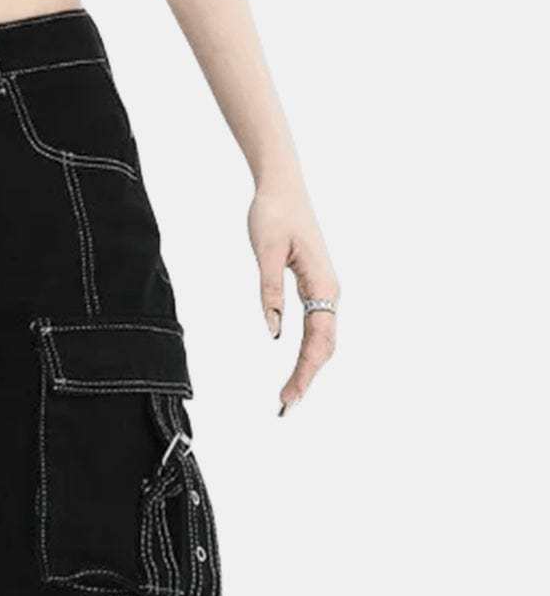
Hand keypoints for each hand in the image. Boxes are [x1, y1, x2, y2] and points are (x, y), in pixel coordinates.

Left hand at [249, 182, 339, 413]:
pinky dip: (308, 354)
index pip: (317, 340)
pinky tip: (297, 370)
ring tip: (289, 397)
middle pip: (323, 347)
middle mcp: (329, 291)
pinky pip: (316, 328)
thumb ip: (270, 292)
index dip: (304, 372)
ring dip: (308, 370)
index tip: (289, 398)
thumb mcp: (265, 253)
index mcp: (323, 285)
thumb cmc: (272, 214)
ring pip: (322, 340)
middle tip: (284, 409)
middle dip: (306, 378)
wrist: (282, 186)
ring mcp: (324, 290)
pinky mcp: (315, 288)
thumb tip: (272, 333)